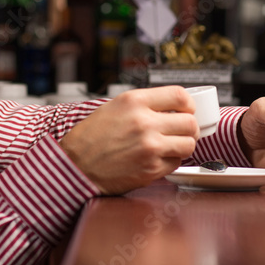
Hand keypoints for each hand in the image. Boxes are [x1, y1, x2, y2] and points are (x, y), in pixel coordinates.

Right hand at [60, 86, 198, 194]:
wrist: (75, 166)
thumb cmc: (90, 138)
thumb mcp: (114, 107)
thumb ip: (144, 104)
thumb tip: (173, 107)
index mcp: (134, 101)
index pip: (180, 96)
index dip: (188, 104)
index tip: (187, 110)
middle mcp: (144, 122)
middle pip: (189, 122)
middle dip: (188, 128)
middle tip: (182, 131)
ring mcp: (149, 147)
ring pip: (189, 144)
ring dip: (183, 146)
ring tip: (170, 146)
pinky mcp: (151, 169)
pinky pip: (176, 163)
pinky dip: (170, 161)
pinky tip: (156, 158)